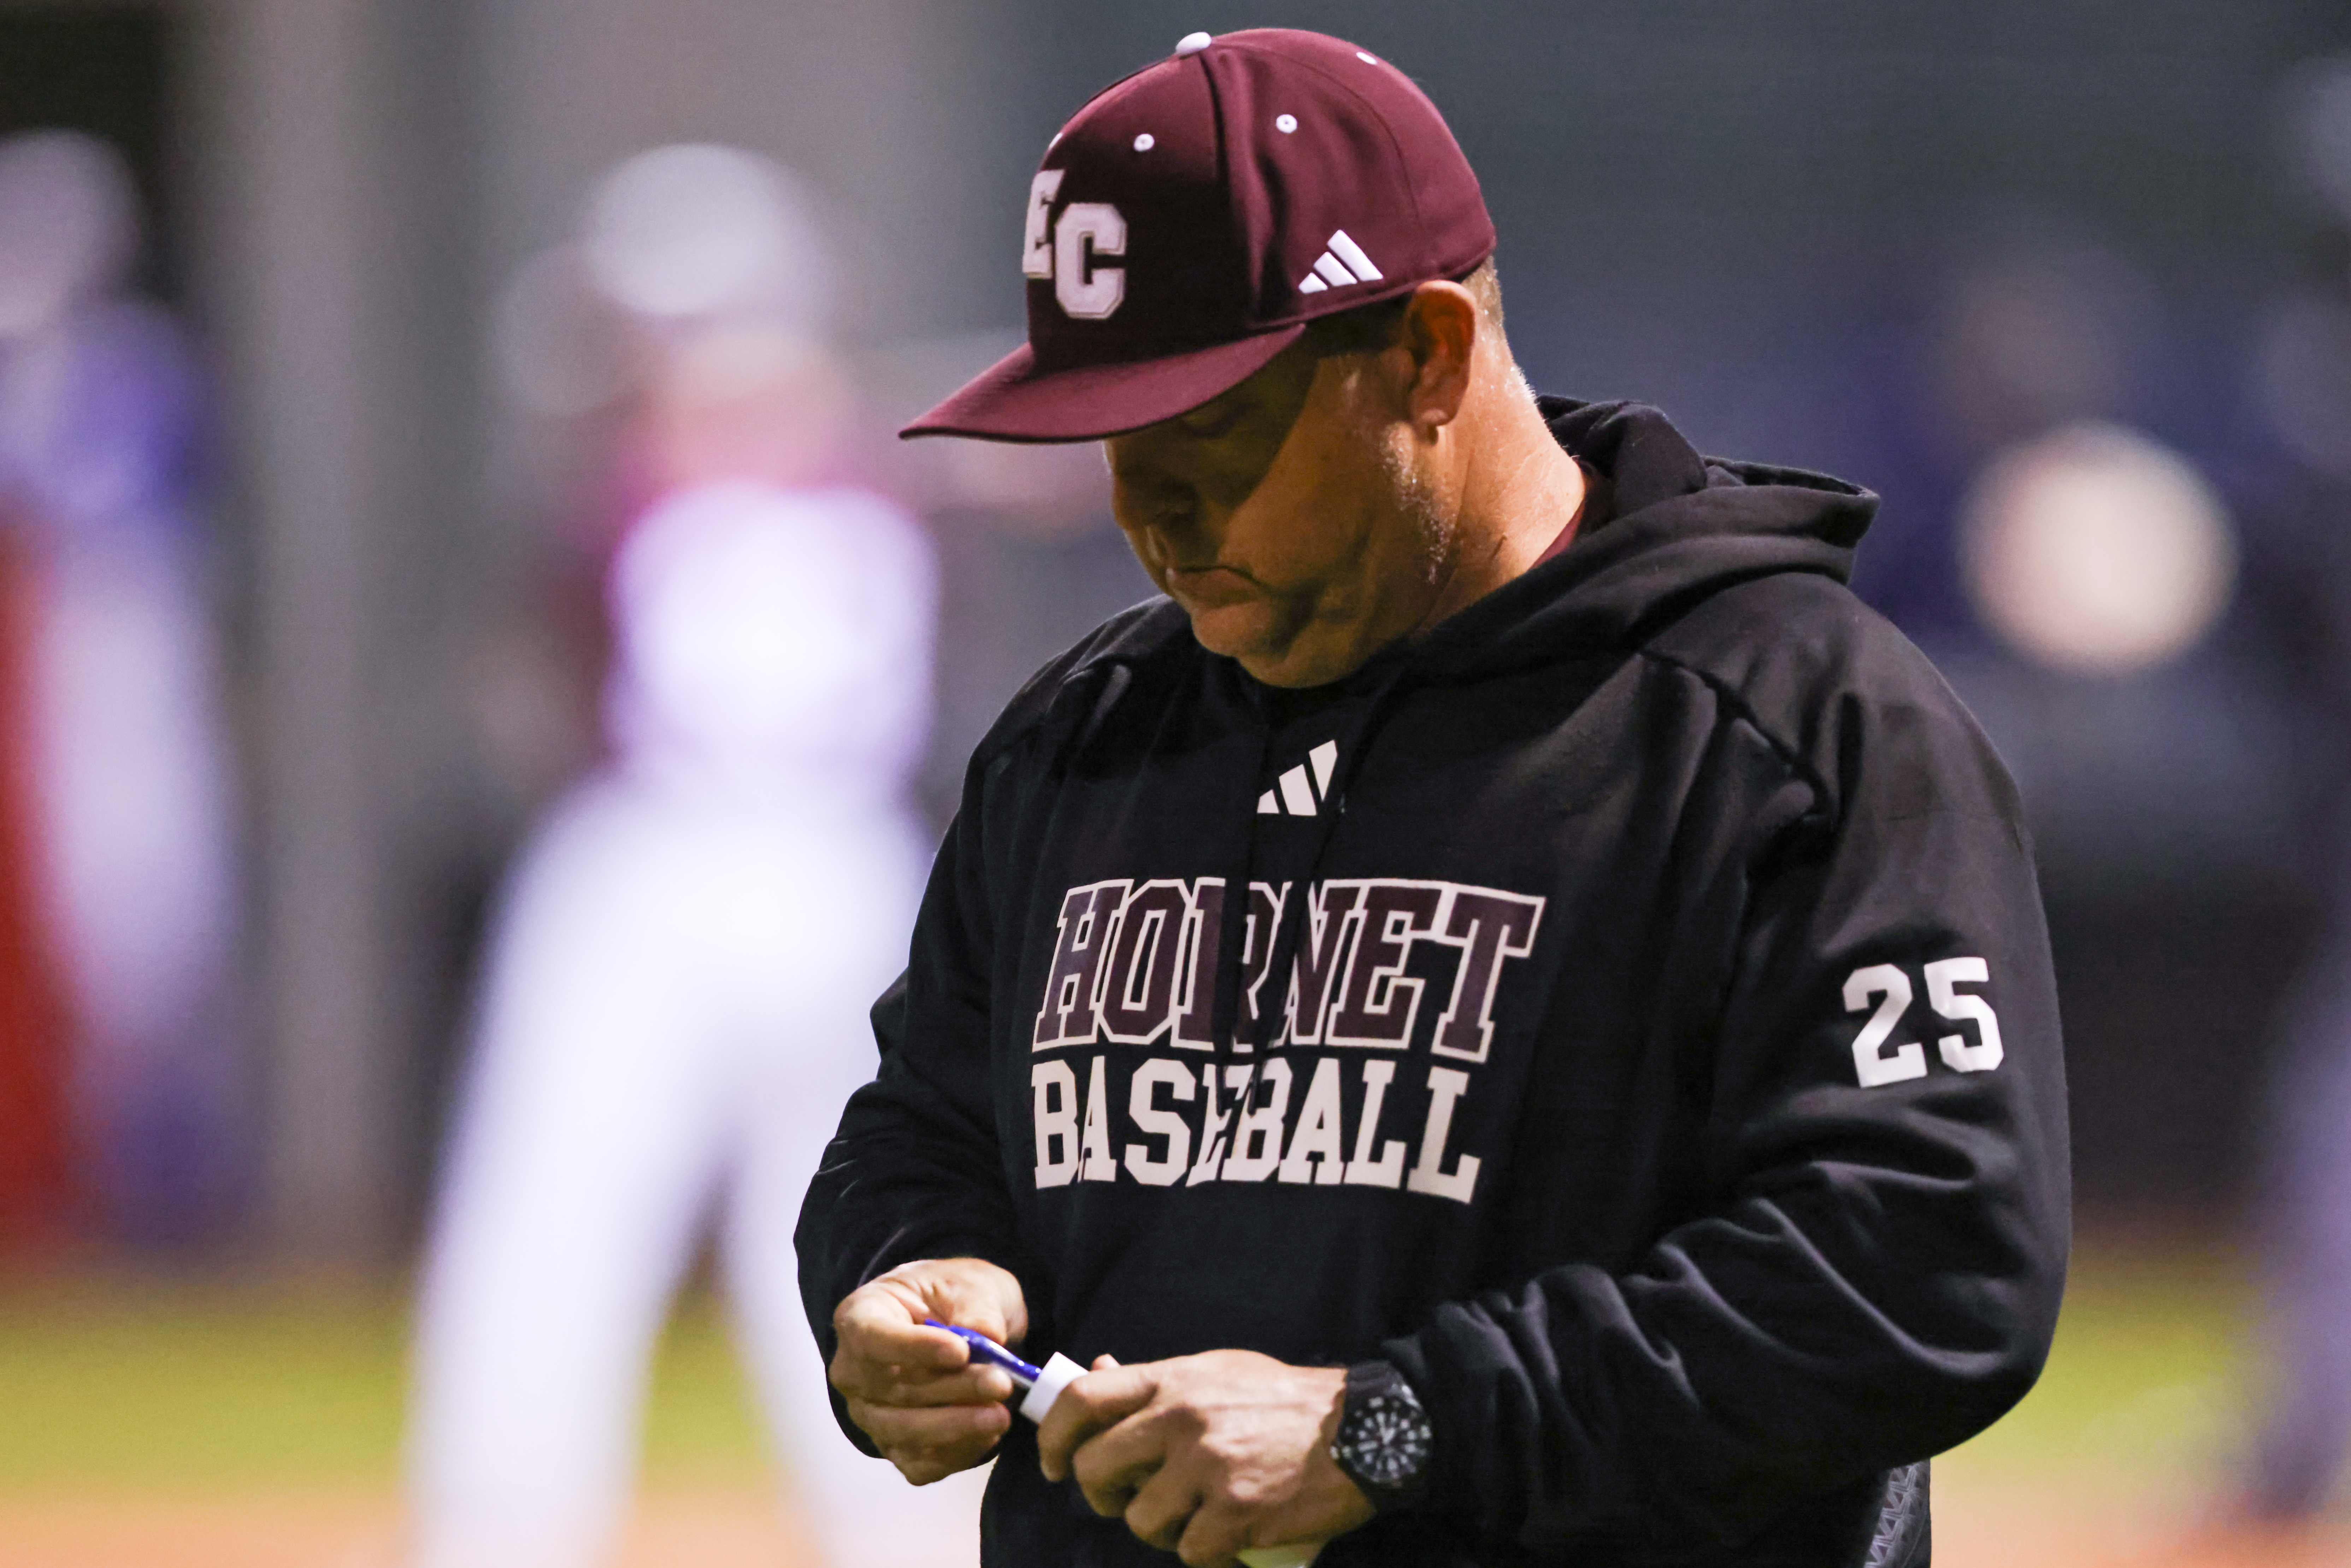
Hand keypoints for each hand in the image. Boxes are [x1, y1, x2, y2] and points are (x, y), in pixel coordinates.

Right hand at [829, 1256, 1028, 1483]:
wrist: (958, 1331)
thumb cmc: (953, 1297)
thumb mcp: (971, 1284)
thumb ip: (977, 1307)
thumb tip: (989, 1338)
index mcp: (860, 1317)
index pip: (874, 1339)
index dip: (915, 1348)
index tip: (961, 1351)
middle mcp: (854, 1373)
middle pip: (894, 1390)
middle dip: (952, 1390)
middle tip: (1000, 1383)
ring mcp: (871, 1415)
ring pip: (905, 1432)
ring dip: (956, 1426)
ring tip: (1000, 1415)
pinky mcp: (895, 1447)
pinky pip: (919, 1463)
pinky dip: (955, 1453)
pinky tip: (988, 1435)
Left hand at [1035, 1349, 1376, 1566]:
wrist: (1363, 1428)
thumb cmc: (1282, 1401)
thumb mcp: (1215, 1372)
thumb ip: (1155, 1381)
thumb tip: (1096, 1370)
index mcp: (1173, 1381)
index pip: (1082, 1400)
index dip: (1052, 1435)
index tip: (1052, 1461)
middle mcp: (1181, 1421)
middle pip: (1094, 1468)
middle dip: (1100, 1493)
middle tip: (1125, 1498)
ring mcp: (1208, 1469)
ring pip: (1140, 1519)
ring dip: (1161, 1526)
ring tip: (1195, 1513)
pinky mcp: (1237, 1514)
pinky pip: (1189, 1551)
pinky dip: (1206, 1553)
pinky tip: (1229, 1537)